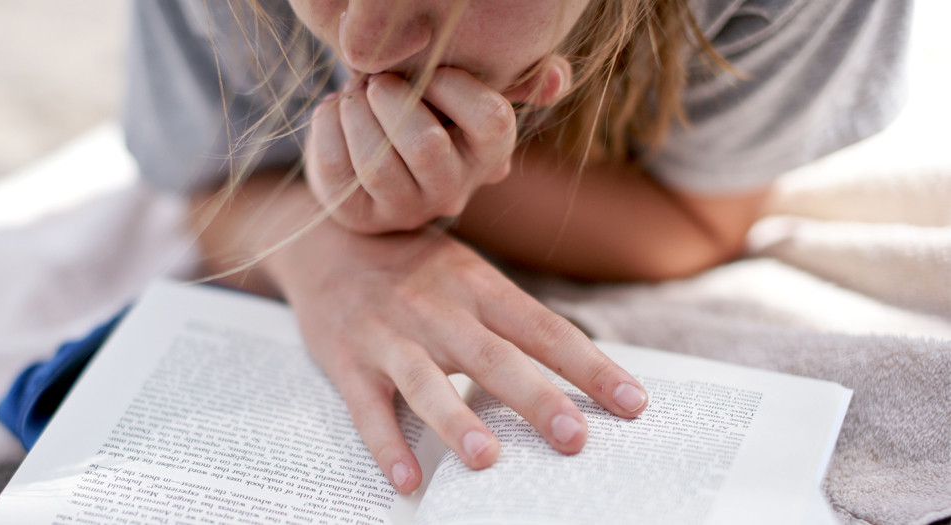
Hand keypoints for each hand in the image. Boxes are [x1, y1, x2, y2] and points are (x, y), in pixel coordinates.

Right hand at [267, 218, 648, 493]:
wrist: (326, 240)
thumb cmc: (413, 265)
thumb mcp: (466, 272)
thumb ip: (511, 317)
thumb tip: (579, 370)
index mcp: (477, 284)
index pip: (543, 329)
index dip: (589, 366)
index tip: (632, 403)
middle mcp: (436, 308)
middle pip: (491, 356)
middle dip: (535, 398)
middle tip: (574, 439)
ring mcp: (388, 334)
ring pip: (425, 381)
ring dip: (454, 420)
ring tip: (485, 459)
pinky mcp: (347, 361)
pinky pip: (367, 409)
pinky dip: (386, 445)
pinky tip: (408, 479)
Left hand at [304, 67, 518, 233]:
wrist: (368, 150)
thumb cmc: (424, 105)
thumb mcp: (464, 89)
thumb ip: (514, 77)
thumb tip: (557, 80)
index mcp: (490, 153)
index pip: (491, 122)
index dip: (450, 84)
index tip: (425, 67)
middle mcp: (454, 189)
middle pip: (427, 146)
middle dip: (391, 99)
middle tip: (377, 81)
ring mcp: (406, 208)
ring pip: (377, 162)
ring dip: (355, 113)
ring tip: (353, 94)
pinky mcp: (359, 215)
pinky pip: (337, 168)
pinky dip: (327, 126)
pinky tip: (333, 112)